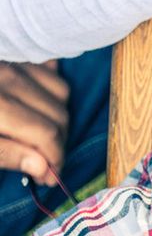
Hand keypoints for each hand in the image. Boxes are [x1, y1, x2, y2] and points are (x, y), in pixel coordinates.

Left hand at [0, 62, 67, 185]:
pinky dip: (51, 90)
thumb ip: (6, 154)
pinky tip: (40, 106)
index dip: (53, 159)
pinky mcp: (14, 56)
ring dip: (58, 117)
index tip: (50, 179)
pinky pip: (49, 70)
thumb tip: (44, 169)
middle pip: (58, 114)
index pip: (45, 133)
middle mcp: (11, 78)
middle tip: (46, 167)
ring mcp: (15, 62)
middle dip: (58, 144)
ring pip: (60, 91)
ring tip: (43, 138)